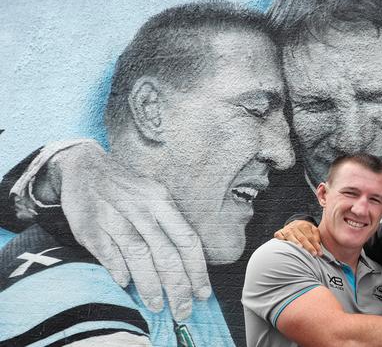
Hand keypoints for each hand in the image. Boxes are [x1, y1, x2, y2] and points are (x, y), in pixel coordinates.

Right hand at [37, 142, 210, 320]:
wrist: (84, 165)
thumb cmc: (126, 188)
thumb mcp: (153, 195)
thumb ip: (168, 225)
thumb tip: (186, 264)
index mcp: (161, 201)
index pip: (187, 240)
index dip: (197, 270)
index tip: (202, 293)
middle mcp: (141, 209)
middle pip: (166, 254)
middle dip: (178, 286)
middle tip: (182, 310)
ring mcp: (115, 217)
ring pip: (139, 257)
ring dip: (150, 286)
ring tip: (157, 305)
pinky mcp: (91, 226)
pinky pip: (109, 254)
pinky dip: (119, 271)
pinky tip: (125, 284)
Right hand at [274, 220, 321, 255]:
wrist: (295, 223)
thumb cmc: (306, 230)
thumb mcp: (313, 230)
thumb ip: (316, 237)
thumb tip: (318, 247)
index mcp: (304, 225)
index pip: (310, 237)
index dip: (315, 245)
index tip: (319, 253)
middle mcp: (295, 227)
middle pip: (302, 237)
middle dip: (308, 246)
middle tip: (313, 254)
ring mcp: (286, 229)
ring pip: (291, 236)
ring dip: (295, 242)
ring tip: (300, 248)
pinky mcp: (279, 232)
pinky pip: (278, 235)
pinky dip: (280, 238)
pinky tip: (284, 243)